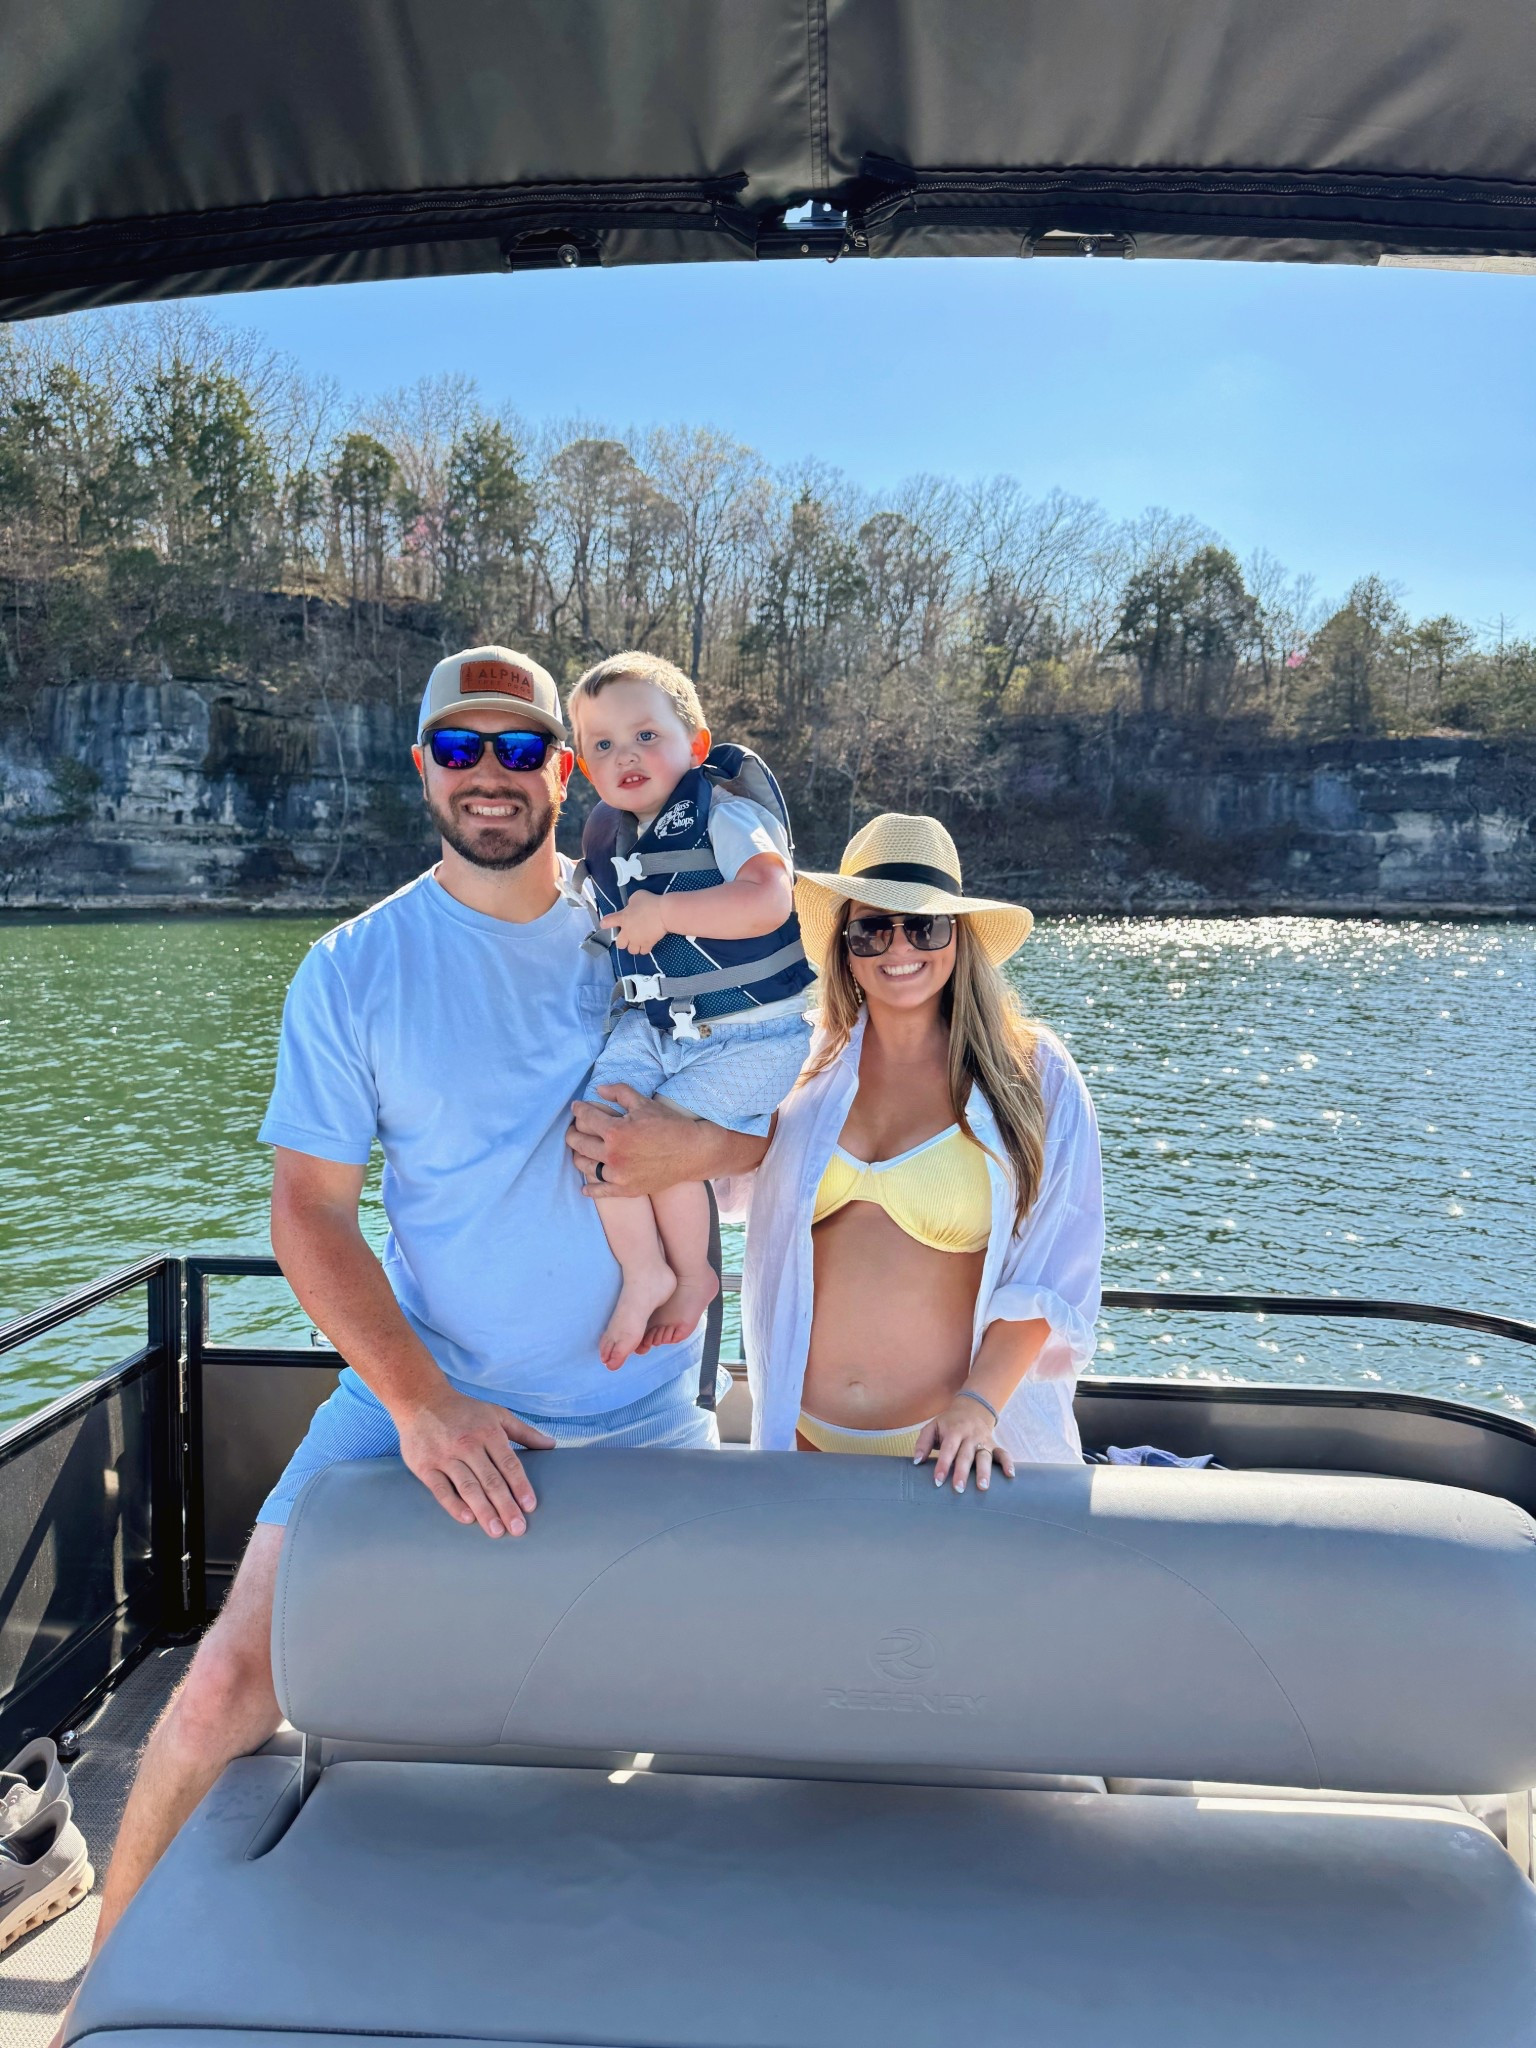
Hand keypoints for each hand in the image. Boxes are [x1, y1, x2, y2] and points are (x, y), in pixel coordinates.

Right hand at [393, 1389, 554, 1536]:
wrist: (421, 1400)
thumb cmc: (464, 1411)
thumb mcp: (497, 1414)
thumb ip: (525, 1432)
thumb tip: (552, 1445)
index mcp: (488, 1432)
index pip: (509, 1464)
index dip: (520, 1486)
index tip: (530, 1506)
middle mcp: (468, 1445)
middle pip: (491, 1480)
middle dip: (506, 1506)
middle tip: (518, 1529)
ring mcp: (445, 1456)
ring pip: (468, 1487)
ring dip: (483, 1510)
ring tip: (496, 1531)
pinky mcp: (424, 1466)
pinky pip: (440, 1489)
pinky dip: (454, 1505)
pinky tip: (467, 1519)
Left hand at [567, 1084, 702, 1197]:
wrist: (691, 1152)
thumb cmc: (669, 1124)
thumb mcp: (644, 1102)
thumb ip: (619, 1092)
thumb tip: (598, 1090)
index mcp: (615, 1131)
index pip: (585, 1118)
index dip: (578, 1110)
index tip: (577, 1107)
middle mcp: (613, 1155)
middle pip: (578, 1143)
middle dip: (572, 1133)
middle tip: (573, 1129)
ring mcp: (618, 1175)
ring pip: (584, 1166)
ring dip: (578, 1156)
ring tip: (580, 1151)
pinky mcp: (626, 1189)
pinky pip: (599, 1190)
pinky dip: (589, 1188)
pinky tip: (585, 1186)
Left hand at [601, 895, 669, 953]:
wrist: (663, 913)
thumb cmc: (649, 902)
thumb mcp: (636, 897)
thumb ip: (631, 903)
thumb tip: (632, 907)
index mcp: (622, 918)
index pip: (608, 922)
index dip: (605, 924)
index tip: (605, 924)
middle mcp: (627, 932)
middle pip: (619, 944)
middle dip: (623, 941)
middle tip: (629, 936)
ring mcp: (637, 940)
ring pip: (631, 950)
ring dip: (634, 946)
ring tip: (639, 941)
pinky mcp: (648, 944)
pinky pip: (644, 951)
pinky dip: (645, 948)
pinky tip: (648, 943)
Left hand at [914, 1396, 1015, 1495]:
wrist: (972, 1408)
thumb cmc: (948, 1423)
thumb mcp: (932, 1427)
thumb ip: (923, 1443)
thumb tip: (916, 1462)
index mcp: (954, 1431)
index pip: (948, 1449)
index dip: (942, 1465)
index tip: (938, 1481)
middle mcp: (970, 1436)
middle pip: (966, 1455)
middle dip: (962, 1472)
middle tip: (958, 1489)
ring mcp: (983, 1440)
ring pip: (984, 1456)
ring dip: (985, 1471)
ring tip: (983, 1487)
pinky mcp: (994, 1444)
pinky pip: (1003, 1453)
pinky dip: (1008, 1463)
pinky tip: (1010, 1475)